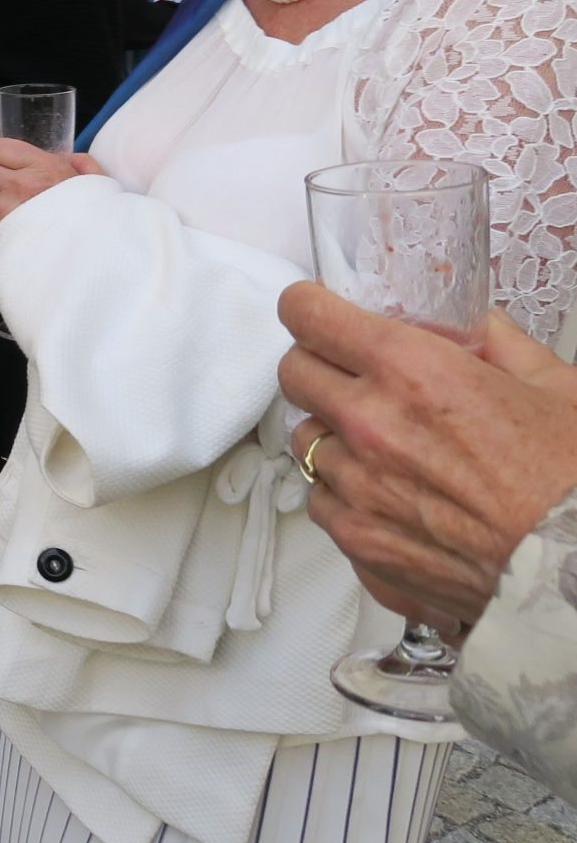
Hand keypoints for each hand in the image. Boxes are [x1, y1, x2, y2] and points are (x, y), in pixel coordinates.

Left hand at [0, 139, 100, 245]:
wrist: (95, 252)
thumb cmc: (94, 216)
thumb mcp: (96, 180)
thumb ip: (79, 163)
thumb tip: (68, 159)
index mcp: (41, 167)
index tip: (6, 165)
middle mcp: (18, 186)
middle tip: (0, 185)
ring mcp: (6, 212)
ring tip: (11, 210)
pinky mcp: (0, 236)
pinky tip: (15, 230)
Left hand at [281, 285, 576, 628]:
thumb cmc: (572, 481)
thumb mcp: (551, 384)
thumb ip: (495, 341)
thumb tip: (468, 322)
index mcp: (411, 369)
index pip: (308, 315)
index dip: (310, 308)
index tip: (316, 312)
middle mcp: (370, 421)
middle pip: (294, 372)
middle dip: (319, 366)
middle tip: (354, 377)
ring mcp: (356, 482)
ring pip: (305, 437)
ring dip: (333, 433)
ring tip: (386, 445)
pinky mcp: (356, 535)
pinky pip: (320, 497)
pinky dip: (344, 491)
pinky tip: (390, 493)